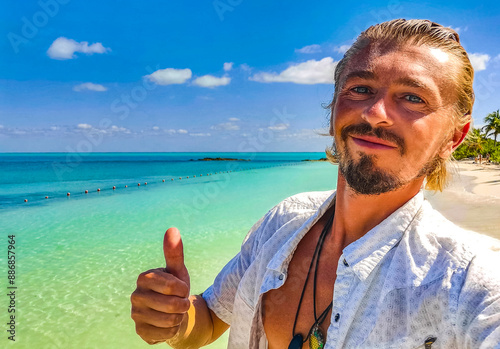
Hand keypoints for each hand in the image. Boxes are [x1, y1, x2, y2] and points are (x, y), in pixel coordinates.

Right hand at [131, 227, 190, 343]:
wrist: (172, 312)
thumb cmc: (175, 288)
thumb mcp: (177, 270)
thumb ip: (174, 252)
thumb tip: (172, 229)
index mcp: (144, 278)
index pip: (173, 286)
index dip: (183, 289)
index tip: (181, 289)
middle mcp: (136, 295)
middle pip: (173, 305)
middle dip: (183, 305)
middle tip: (179, 302)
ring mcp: (136, 315)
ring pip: (170, 320)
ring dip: (179, 317)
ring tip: (174, 312)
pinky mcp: (140, 332)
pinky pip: (166, 334)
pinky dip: (173, 330)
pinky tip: (168, 324)